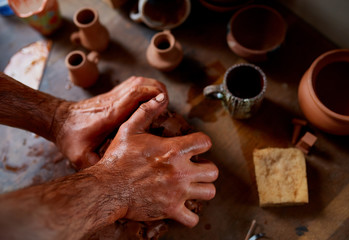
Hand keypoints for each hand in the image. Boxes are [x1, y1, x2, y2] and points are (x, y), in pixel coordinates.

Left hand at [53, 76, 166, 169]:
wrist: (58, 120)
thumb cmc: (71, 139)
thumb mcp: (81, 157)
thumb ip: (97, 166)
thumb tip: (115, 178)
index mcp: (110, 115)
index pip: (134, 96)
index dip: (152, 96)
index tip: (165, 102)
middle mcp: (113, 102)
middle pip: (140, 85)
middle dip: (158, 90)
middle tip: (167, 104)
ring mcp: (112, 96)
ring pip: (138, 81)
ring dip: (153, 86)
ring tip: (163, 100)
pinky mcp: (112, 95)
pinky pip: (133, 83)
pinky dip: (146, 86)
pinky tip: (150, 97)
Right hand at [94, 93, 218, 226]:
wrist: (106, 188)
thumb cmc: (117, 159)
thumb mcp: (129, 129)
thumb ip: (147, 111)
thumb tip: (160, 96)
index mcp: (174, 150)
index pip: (205, 143)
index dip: (202, 143)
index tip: (195, 147)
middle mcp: (181, 171)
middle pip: (213, 171)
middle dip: (206, 169)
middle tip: (195, 169)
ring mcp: (178, 192)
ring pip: (209, 192)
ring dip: (202, 189)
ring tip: (191, 186)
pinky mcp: (171, 210)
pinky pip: (193, 218)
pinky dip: (190, 215)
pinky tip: (182, 208)